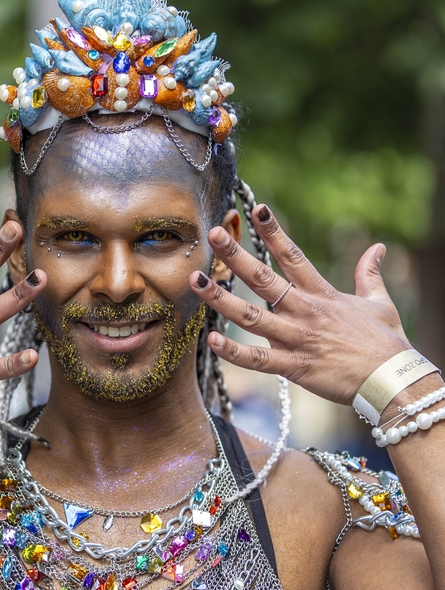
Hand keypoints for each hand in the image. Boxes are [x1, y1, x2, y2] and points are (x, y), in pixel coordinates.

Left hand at [189, 205, 411, 405]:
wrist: (393, 380)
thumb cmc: (386, 343)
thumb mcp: (380, 303)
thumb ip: (369, 275)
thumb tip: (377, 248)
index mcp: (322, 294)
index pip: (293, 255)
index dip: (274, 231)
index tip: (256, 210)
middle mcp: (305, 311)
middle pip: (263, 278)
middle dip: (236, 255)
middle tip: (212, 235)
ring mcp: (297, 338)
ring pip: (251, 315)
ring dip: (221, 298)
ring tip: (197, 281)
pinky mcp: (294, 366)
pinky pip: (258, 359)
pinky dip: (234, 351)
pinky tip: (212, 340)